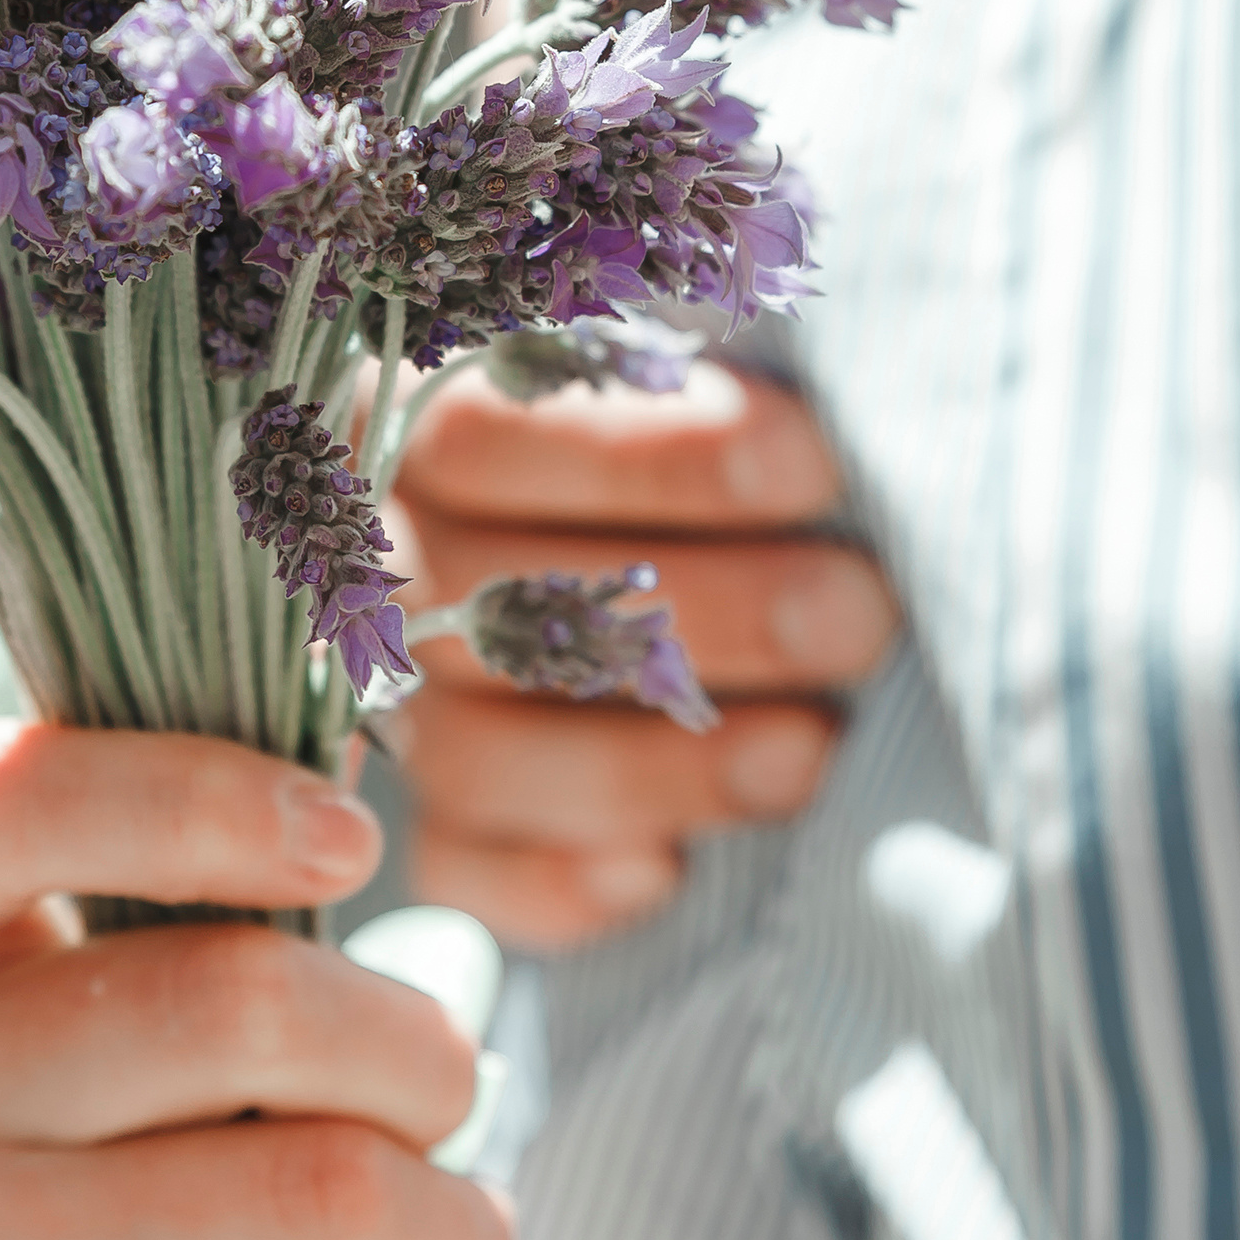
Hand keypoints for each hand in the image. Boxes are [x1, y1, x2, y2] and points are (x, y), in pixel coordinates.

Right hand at [0, 725, 511, 1239]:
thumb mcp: (86, 1037)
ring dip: (449, 1221)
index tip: (348, 839)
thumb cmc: (81, 1210)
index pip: (2, 794)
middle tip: (456, 1101)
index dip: (198, 791)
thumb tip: (349, 759)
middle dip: (415, 1057)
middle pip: (234, 1003)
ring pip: (300, 1189)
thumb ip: (182, 910)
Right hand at [387, 360, 899, 949]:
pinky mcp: (451, 834)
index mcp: (407, 419)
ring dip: (645, 765)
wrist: (757, 569)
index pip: (479, 429)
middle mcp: (385, 571)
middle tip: (853, 615)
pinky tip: (663, 878)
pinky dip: (554, 887)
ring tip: (804, 755)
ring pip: (471, 751)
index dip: (639, 451)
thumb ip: (705, 353)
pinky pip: (461, 875)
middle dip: (695, 613)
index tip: (808, 462)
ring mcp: (406, 712)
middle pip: (489, 598)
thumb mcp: (705, 357)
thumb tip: (782, 378)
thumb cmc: (744, 441)